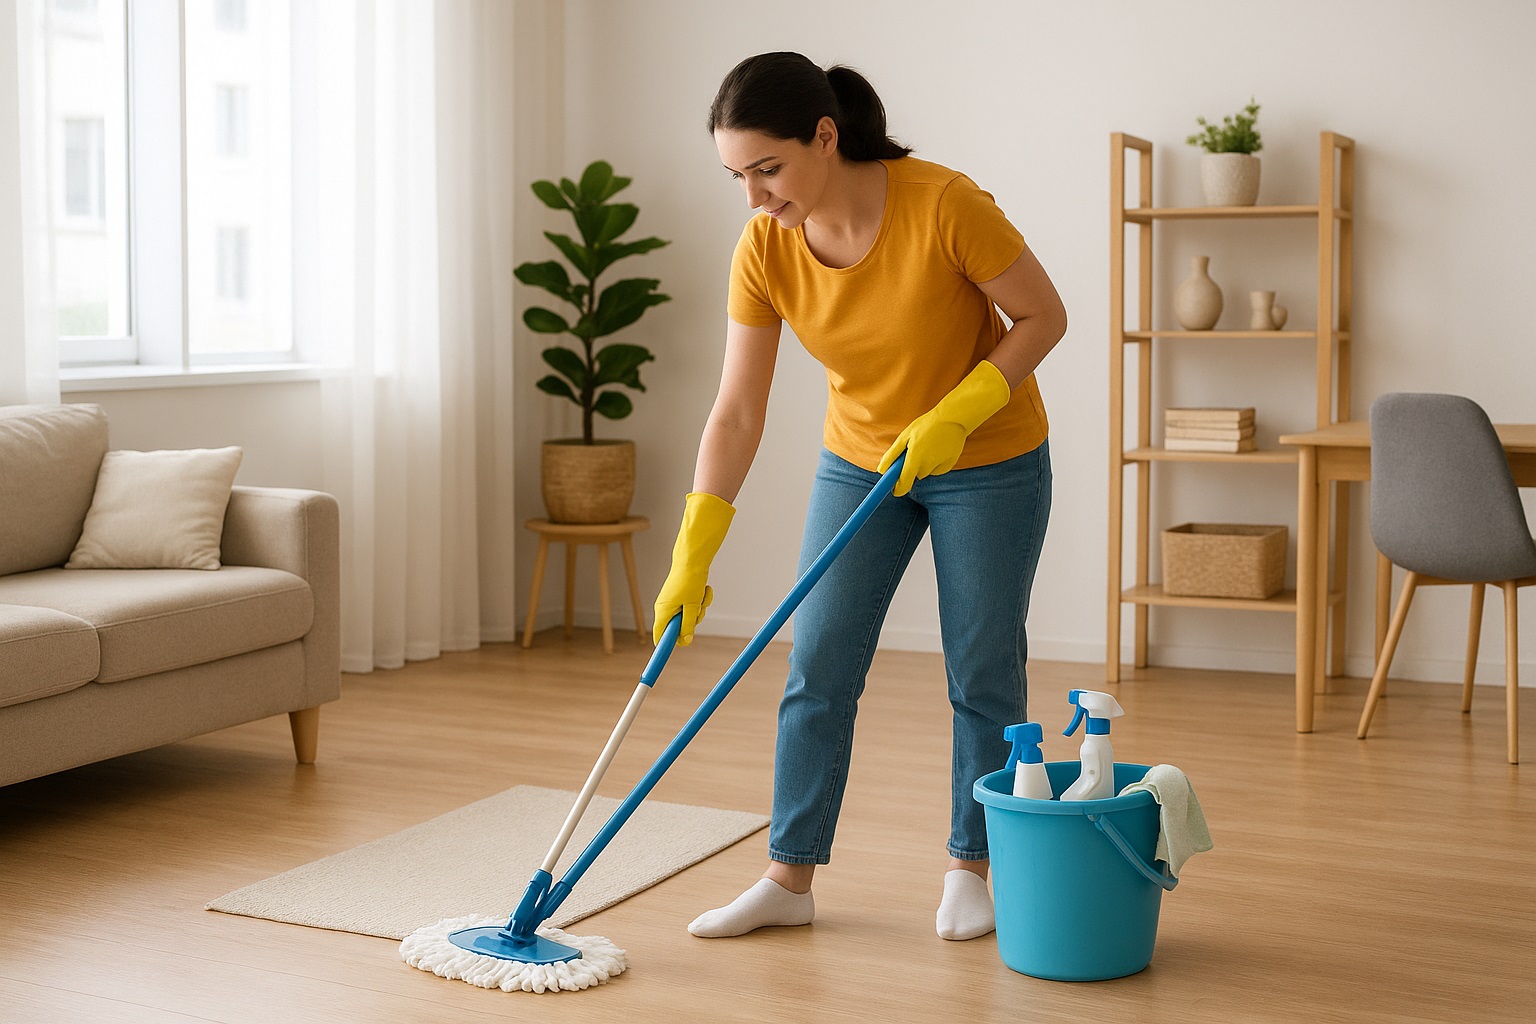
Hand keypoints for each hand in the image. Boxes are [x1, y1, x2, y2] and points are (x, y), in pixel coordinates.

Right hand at [653, 491, 734, 644]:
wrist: (693, 558)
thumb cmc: (689, 580)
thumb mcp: (691, 606)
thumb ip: (688, 625)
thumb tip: (685, 641)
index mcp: (663, 611)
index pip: (659, 637)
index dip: (665, 647)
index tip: (666, 659)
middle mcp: (666, 608)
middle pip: (678, 628)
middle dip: (692, 622)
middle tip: (697, 611)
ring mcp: (674, 602)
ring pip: (689, 617)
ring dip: (699, 609)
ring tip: (701, 595)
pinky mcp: (683, 596)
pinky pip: (694, 606)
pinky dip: (701, 600)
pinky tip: (704, 589)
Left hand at [877, 360, 1010, 495]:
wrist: (953, 418)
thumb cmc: (926, 425)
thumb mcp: (905, 436)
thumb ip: (892, 455)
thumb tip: (882, 470)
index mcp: (914, 458)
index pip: (904, 484)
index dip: (898, 489)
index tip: (894, 489)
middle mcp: (928, 465)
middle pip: (915, 475)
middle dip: (912, 467)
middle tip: (914, 450)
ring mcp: (940, 466)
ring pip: (926, 472)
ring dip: (924, 464)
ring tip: (928, 445)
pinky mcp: (949, 465)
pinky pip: (937, 469)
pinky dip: (936, 462)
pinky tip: (939, 448)